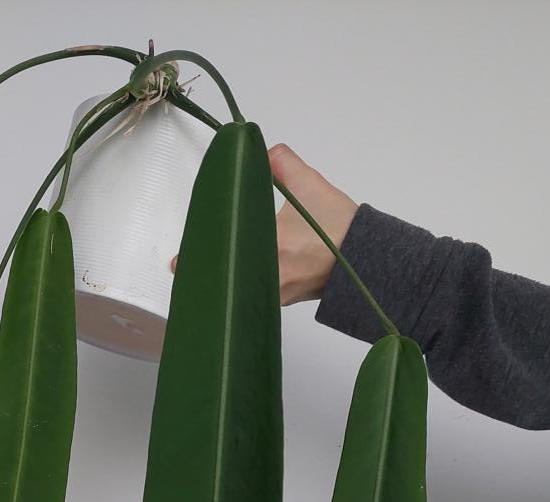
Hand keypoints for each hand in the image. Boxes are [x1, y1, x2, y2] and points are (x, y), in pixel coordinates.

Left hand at [171, 145, 357, 306]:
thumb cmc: (342, 228)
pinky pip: (256, 297)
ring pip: (240, 291)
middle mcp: (272, 279)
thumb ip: (284, 164)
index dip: (197, 261)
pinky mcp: (287, 301)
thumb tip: (265, 151)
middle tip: (185, 272)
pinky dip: (245, 288)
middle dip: (207, 275)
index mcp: (271, 249)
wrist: (371, 260)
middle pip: (226, 281)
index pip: (224, 256)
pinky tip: (238, 280)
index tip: (177, 264)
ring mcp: (278, 294)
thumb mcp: (311, 186)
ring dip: (226, 283)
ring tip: (209, 275)